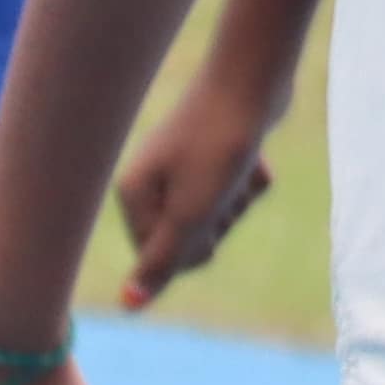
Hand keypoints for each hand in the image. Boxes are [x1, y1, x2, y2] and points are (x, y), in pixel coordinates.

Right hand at [111, 61, 285, 306]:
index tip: (208, 214)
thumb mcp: (190, 212)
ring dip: (238, 200)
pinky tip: (256, 157)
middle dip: (218, 222)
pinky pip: (239, 188)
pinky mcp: (218, 151)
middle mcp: (153, 179)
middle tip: (226, 189)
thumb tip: (128, 306)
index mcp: (133, 193)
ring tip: (241, 167)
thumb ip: (161, 261)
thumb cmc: (219, 147)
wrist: (257, 79)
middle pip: (191, 236)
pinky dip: (252, 178)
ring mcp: (186, 163)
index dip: (194, 246)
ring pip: (219, 213)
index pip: (161, 257)